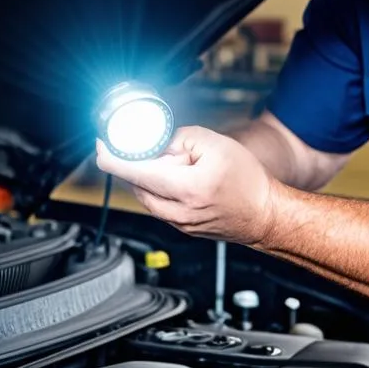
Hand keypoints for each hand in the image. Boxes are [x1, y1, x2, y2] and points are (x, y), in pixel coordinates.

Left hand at [95, 125, 279, 245]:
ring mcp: (178, 224)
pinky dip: (161, 190)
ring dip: (151, 177)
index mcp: (185, 188)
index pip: (133, 171)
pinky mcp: (182, 229)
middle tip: (156, 149)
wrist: (266, 215)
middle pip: (136, 183)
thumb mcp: (217, 145)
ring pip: (146, 196)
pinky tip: (183, 180)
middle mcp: (177, 211)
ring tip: (179, 167)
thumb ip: (182, 138)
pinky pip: (159, 206)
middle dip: (140, 163)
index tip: (102, 145)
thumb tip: (160, 142)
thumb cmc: (249, 183)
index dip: (111, 156)